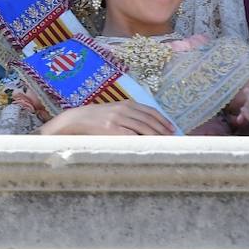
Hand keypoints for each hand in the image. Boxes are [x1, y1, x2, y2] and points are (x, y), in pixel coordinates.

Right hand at [40, 101, 175, 134]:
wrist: (76, 119)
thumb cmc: (97, 117)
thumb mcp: (114, 110)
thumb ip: (129, 114)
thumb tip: (148, 125)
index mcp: (126, 104)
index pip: (151, 111)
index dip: (163, 120)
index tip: (172, 129)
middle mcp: (123, 109)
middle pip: (149, 120)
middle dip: (163, 130)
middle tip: (173, 139)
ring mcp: (117, 119)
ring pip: (143, 128)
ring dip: (156, 136)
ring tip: (164, 143)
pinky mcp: (111, 128)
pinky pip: (131, 135)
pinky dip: (142, 140)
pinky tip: (148, 145)